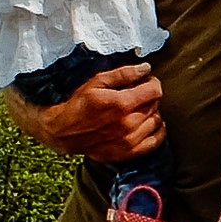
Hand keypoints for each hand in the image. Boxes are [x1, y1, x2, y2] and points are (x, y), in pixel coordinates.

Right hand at [14, 56, 163, 161]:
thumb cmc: (79, 103)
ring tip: (139, 109)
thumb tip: (146, 68)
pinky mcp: (127, 153)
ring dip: (152, 113)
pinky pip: (155, 141)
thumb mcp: (97, 82)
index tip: (146, 81)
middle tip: (138, 94)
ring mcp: (129, 141)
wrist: (64, 131)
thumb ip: (124, 74)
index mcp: (121, 104)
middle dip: (149, 97)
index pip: (155, 90)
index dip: (152, 82)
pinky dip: (156, 131)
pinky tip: (148, 125)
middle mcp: (128, 124)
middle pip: (155, 105)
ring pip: (156, 122)